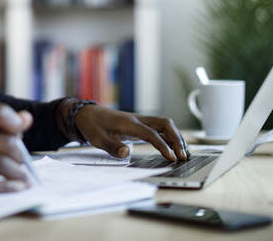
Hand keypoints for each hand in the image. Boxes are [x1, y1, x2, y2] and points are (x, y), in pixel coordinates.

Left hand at [74, 105, 188, 160]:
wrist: (88, 114)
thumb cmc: (93, 126)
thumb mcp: (97, 139)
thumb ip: (112, 147)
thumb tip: (127, 153)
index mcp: (128, 123)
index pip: (151, 133)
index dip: (163, 145)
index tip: (171, 157)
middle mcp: (138, 119)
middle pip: (164, 124)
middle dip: (176, 139)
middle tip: (183, 156)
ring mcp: (141, 121)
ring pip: (165, 125)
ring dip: (176, 137)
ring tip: (184, 154)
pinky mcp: (141, 124)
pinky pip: (160, 128)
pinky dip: (170, 136)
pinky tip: (175, 148)